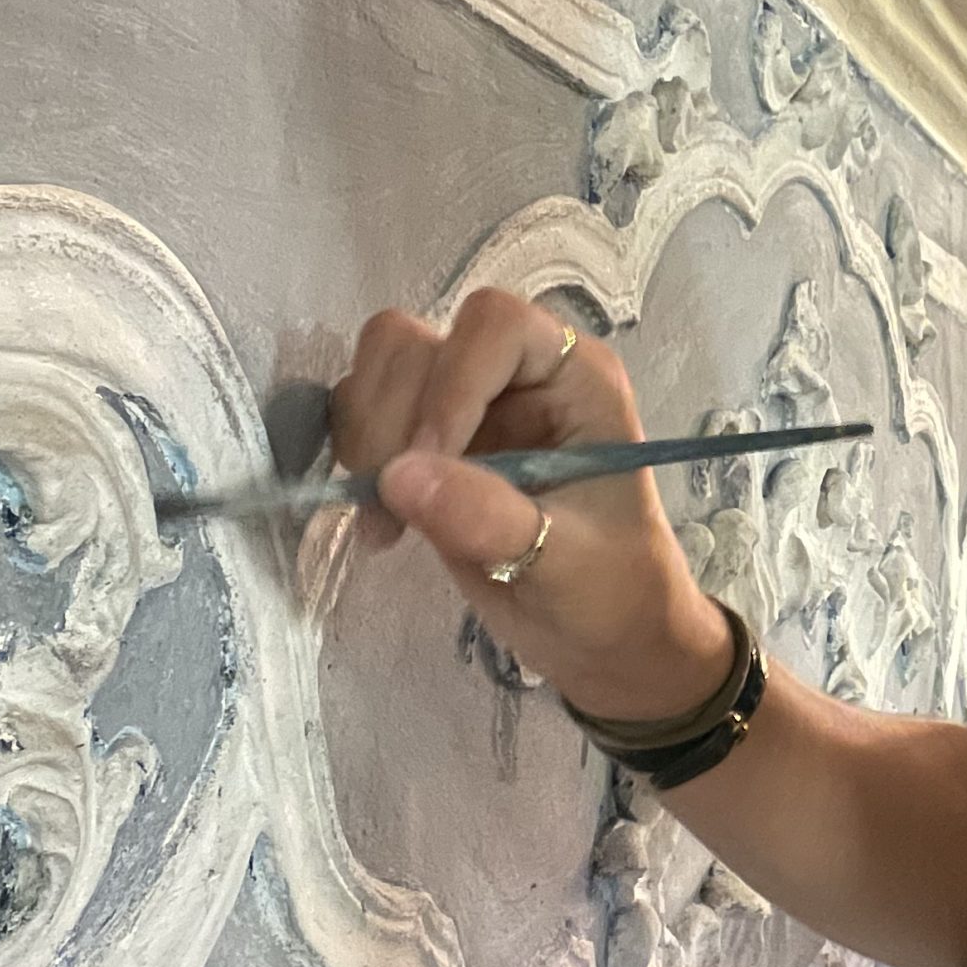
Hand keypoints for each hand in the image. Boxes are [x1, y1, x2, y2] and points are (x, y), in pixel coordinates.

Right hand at [328, 290, 728, 709]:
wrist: (605, 641)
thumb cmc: (612, 593)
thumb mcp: (563, 562)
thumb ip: (486, 517)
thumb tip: (398, 477)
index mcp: (574, 376)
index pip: (493, 325)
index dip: (450, 385)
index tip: (428, 464)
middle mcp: (516, 375)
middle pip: (417, 342)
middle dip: (391, 421)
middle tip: (391, 509)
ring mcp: (468, 403)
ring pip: (380, 372)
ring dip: (365, 440)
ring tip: (385, 523)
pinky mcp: (428, 443)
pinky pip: (366, 416)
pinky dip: (354, 461)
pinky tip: (380, 524)